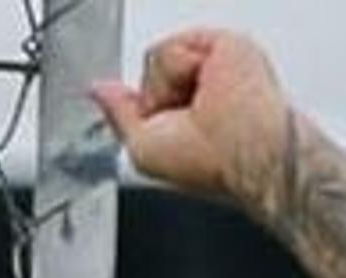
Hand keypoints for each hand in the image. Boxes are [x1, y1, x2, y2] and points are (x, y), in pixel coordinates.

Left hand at [89, 29, 304, 211]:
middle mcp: (201, 90)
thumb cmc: (208, 163)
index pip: (150, 93)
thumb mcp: (143, 149)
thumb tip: (99, 91)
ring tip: (198, 105)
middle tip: (183, 119)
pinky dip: (180, 69)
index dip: (141, 102)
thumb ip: (119, 114)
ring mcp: (212, 67)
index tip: (145, 115)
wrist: (246, 149)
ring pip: (157, 59)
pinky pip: (173, 47)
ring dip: (167, 88)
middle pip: (149, 73)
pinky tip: (206, 85)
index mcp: (187, 117)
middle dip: (154, 98)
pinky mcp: (222, 45)